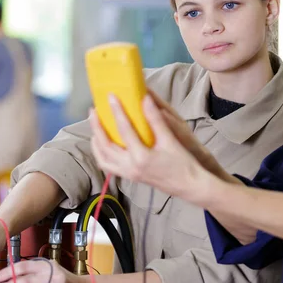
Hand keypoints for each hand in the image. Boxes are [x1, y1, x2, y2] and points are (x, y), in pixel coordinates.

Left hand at [89, 94, 213, 200]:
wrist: (189, 186)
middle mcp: (130, 167)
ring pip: (103, 158)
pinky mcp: (131, 177)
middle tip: (93, 111)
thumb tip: (145, 99)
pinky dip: (102, 155)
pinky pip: (109, 166)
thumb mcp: (170, 140)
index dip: (117, 111)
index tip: (111, 97)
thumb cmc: (183, 163)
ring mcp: (129, 174)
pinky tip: (104, 145)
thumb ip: (156, 119)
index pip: (124, 129)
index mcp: (141, 157)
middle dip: (97, 127)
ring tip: (96, 127)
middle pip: (105, 145)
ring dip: (96, 142)